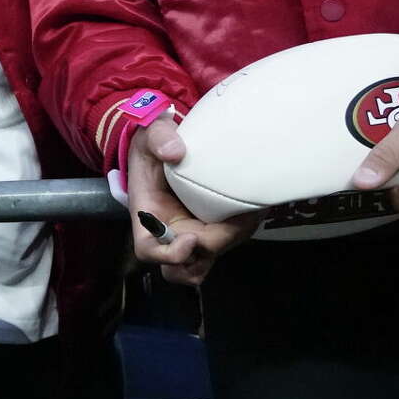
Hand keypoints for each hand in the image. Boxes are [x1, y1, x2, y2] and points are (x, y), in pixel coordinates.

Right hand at [127, 120, 256, 285]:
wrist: (168, 146)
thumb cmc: (155, 144)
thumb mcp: (151, 134)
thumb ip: (159, 138)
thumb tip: (175, 152)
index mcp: (147, 214)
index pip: (148, 250)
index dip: (170, 254)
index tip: (191, 238)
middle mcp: (168, 231)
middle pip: (186, 264)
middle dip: (213, 246)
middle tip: (237, 217)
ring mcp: (189, 233)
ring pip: (207, 262)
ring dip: (229, 242)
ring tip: (248, 213)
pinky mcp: (209, 229)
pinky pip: (224, 245)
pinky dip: (238, 234)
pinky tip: (250, 209)